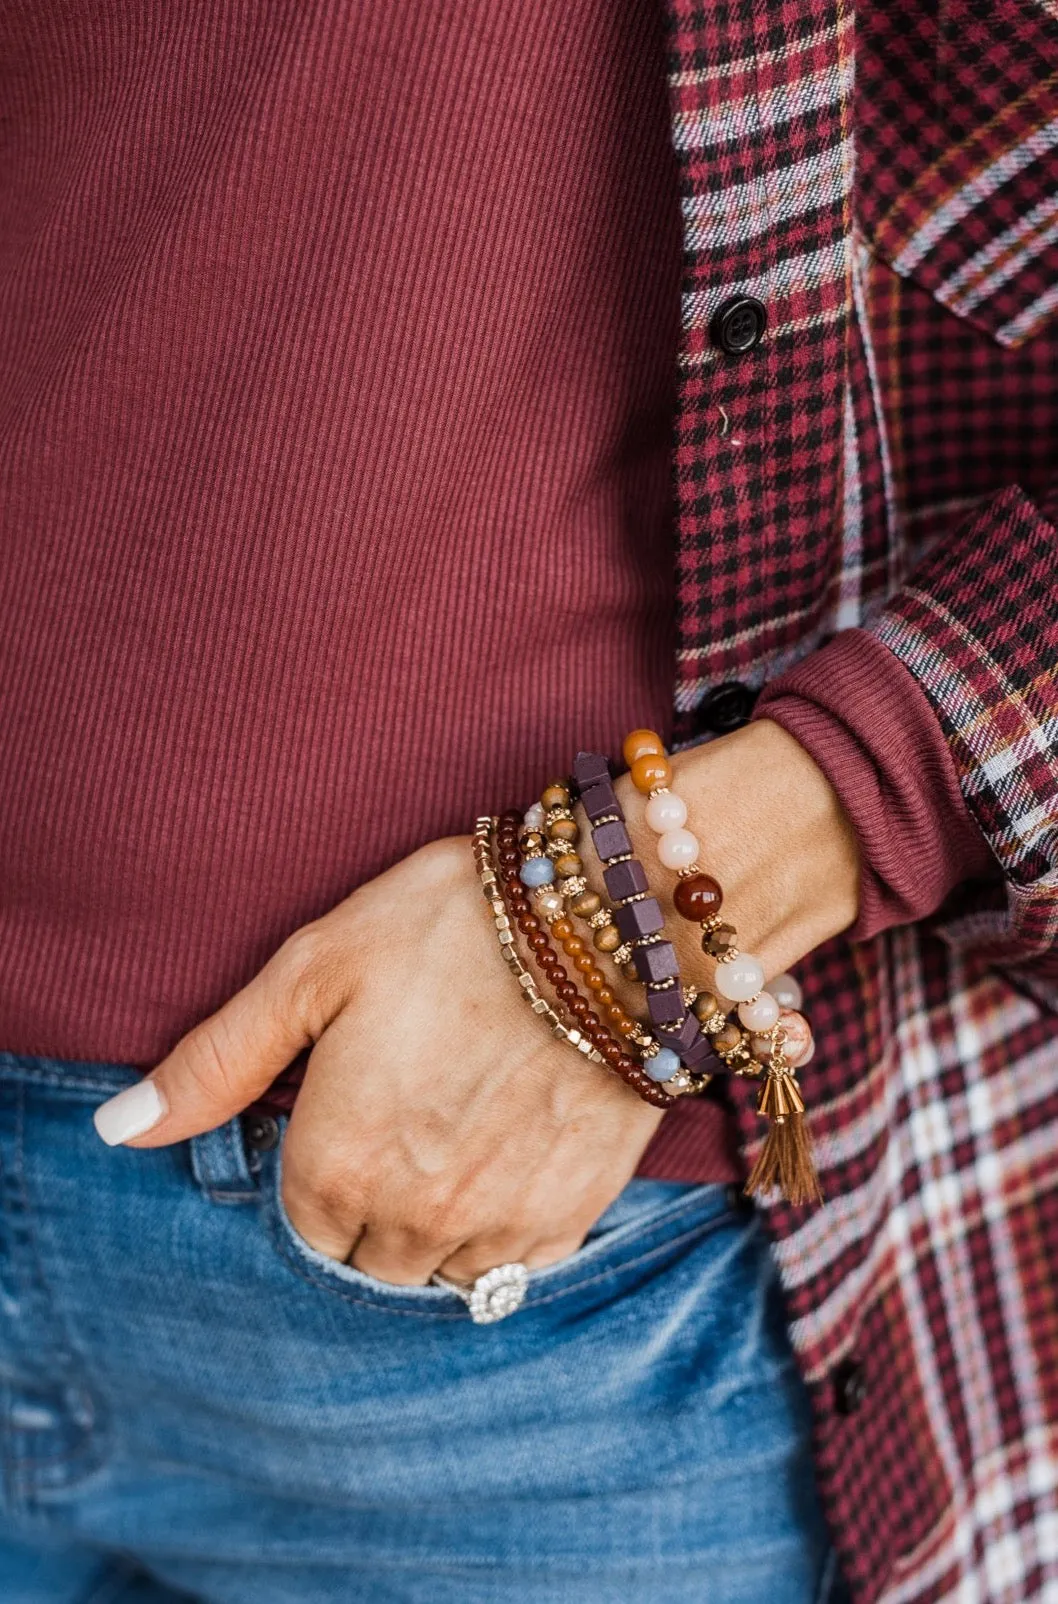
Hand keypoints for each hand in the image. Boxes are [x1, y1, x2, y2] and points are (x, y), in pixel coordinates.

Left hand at [94, 717, 858, 1281]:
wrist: (615, 917)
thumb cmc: (454, 925)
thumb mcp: (315, 969)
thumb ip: (217, 1062)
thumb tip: (122, 1131)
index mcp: (337, 1163)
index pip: (302, 1228)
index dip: (321, 1166)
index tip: (352, 1108)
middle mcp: (414, 1216)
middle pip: (367, 1259)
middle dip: (372, 1203)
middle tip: (410, 1111)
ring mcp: (500, 1225)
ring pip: (439, 1274)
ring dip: (437, 1224)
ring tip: (460, 1131)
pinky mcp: (573, 1214)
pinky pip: (516, 1267)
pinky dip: (504, 1229)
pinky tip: (512, 1150)